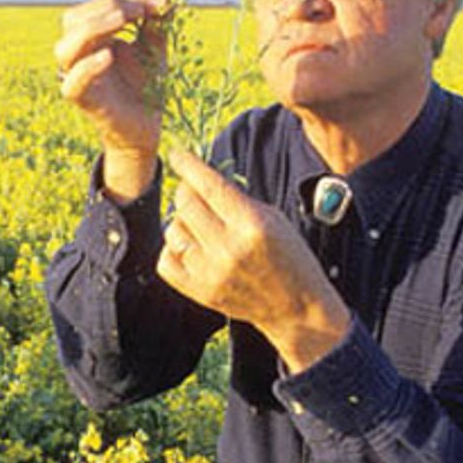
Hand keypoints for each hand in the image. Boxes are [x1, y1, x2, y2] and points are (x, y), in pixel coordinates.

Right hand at [55, 0, 167, 200]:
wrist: (146, 128)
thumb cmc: (146, 87)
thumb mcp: (155, 49)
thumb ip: (155, 25)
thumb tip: (163, 2)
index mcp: (94, 37)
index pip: (100, 4)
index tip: (162, 4)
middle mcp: (80, 54)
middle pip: (74, 19)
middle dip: (107, 8)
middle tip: (140, 12)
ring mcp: (77, 76)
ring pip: (65, 48)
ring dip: (91, 29)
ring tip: (120, 22)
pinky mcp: (82, 100)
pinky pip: (72, 83)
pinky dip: (87, 67)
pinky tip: (109, 57)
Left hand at [157, 149, 350, 371]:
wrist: (296, 308)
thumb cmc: (289, 257)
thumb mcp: (273, 218)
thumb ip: (236, 198)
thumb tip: (198, 177)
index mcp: (252, 225)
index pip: (209, 186)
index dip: (188, 166)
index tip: (177, 155)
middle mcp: (228, 248)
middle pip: (185, 204)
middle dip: (186, 191)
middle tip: (195, 193)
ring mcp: (210, 273)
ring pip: (172, 230)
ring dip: (182, 221)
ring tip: (200, 225)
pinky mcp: (199, 292)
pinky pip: (166, 260)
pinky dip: (174, 249)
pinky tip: (191, 247)